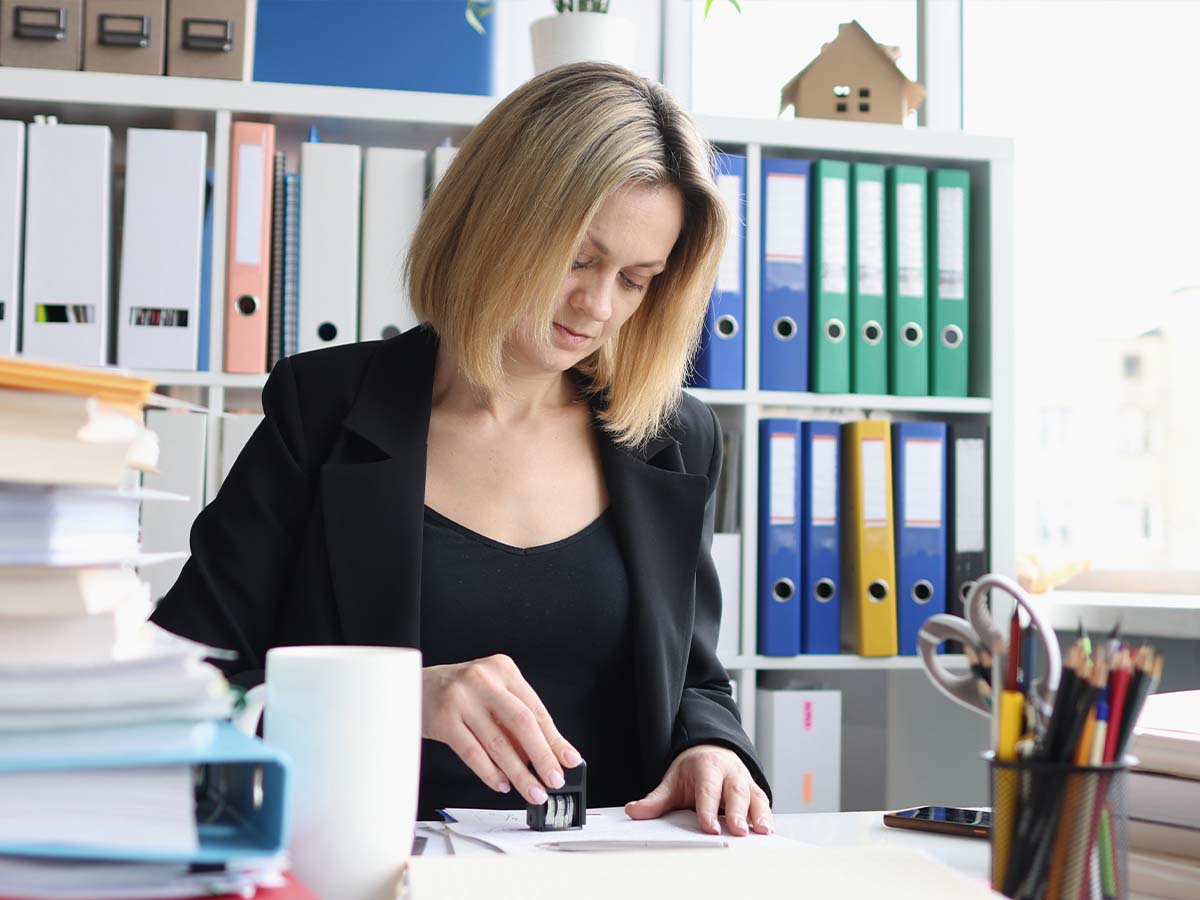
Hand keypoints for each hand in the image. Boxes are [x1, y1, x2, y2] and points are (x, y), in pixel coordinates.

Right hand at [422, 654, 582, 805]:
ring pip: (498, 742)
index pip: (536, 709)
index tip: (569, 760)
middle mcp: (484, 680)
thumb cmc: (459, 692)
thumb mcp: (492, 694)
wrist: (413, 686)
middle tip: (554, 779)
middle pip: (522, 723)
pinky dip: (490, 772)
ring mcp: (461, 699)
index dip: (555, 738)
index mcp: (503, 669)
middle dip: (542, 756)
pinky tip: (502, 783)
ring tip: (531, 790)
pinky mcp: (444, 719)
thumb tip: (550, 752)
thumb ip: (518, 719)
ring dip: (518, 773)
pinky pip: (473, 753)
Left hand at [624, 744, 772, 836]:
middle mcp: (729, 771)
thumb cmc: (694, 770)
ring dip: (760, 814)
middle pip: (735, 792)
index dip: (708, 809)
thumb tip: (633, 811)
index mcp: (707, 766)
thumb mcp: (672, 781)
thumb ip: (656, 800)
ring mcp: (745, 780)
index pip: (707, 790)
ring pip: (755, 796)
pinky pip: (763, 802)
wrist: (712, 750)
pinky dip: (767, 816)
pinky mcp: (755, 790)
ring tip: (763, 831)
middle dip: (738, 812)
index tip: (709, 828)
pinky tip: (768, 830)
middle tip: (739, 831)